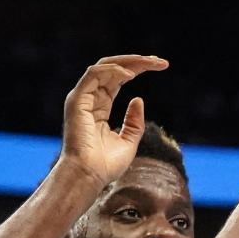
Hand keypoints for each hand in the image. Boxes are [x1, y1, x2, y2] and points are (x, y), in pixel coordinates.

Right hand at [60, 55, 168, 187]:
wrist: (88, 176)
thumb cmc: (106, 165)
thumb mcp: (129, 141)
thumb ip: (134, 122)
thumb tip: (138, 99)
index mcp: (99, 108)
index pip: (118, 80)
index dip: (138, 69)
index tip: (161, 66)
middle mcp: (90, 100)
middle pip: (113, 70)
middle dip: (138, 61)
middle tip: (161, 61)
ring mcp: (82, 98)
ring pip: (104, 67)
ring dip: (129, 62)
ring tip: (151, 62)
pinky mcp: (77, 100)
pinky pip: (94, 74)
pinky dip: (113, 70)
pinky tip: (132, 74)